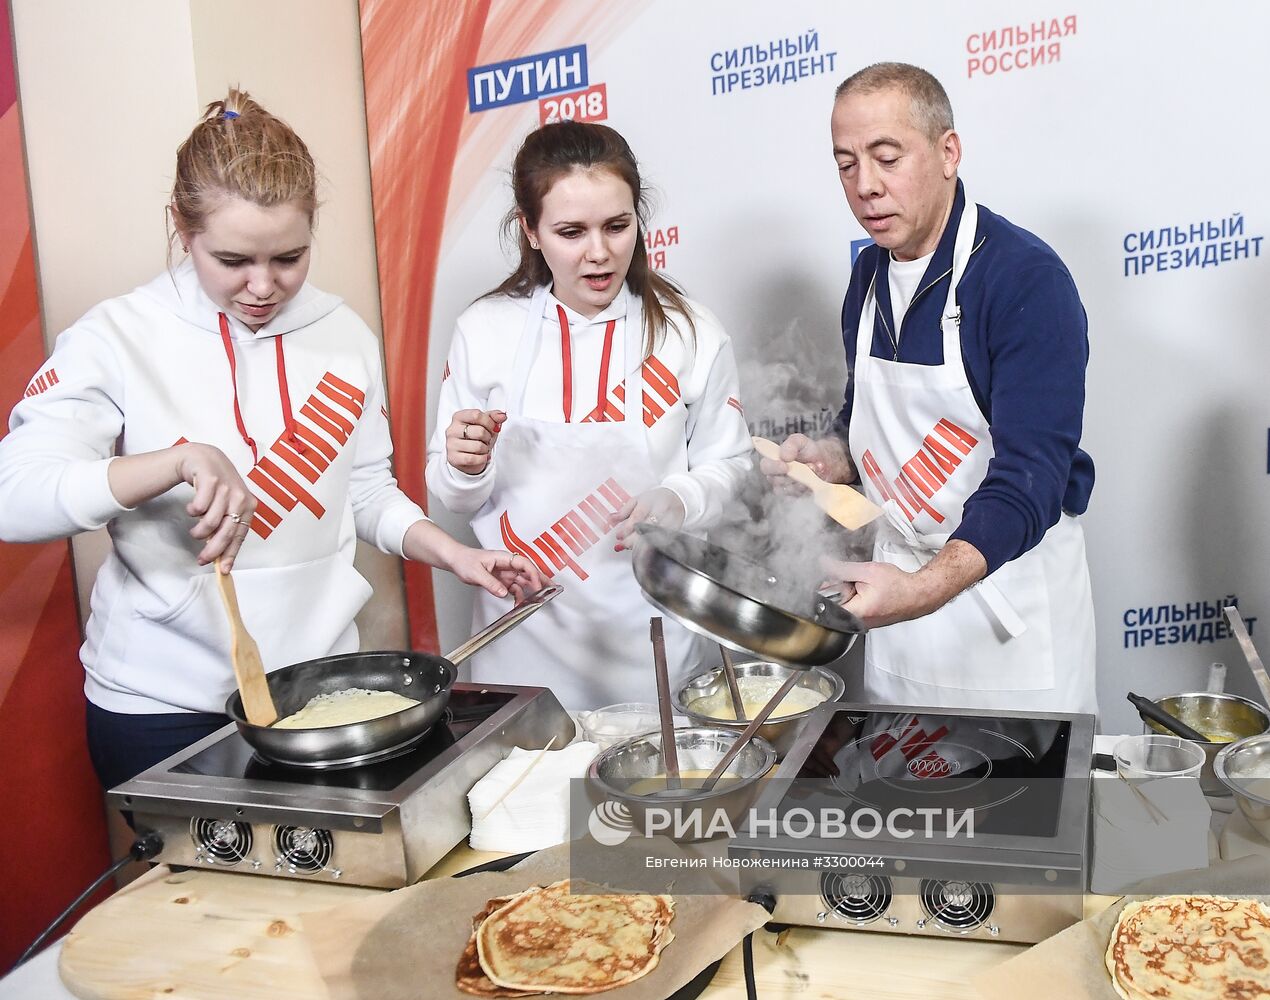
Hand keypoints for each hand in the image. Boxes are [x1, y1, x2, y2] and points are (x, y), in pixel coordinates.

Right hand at [175, 443, 256, 570]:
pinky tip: (192, 509)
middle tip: (202, 559)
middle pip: (226, 532)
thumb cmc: (216, 486)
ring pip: (211, 521)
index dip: (230, 554)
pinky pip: (199, 507)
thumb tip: (220, 555)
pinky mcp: (211, 480)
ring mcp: (226, 488)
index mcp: (248, 506)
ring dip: (199, 531)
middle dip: (213, 550)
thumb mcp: (226, 505)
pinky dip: (193, 511)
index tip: (222, 570)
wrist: (203, 458)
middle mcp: (241, 497)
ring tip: (194, 531)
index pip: (240, 535)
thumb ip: (225, 525)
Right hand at [446, 408, 504, 474]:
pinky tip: (482, 456)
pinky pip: (473, 459)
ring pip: (478, 446)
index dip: (489, 422)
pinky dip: (482, 459)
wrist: (468, 456)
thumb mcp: (486, 425)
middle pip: (479, 431)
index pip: (477, 415)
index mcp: (459, 417)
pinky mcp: (453, 458)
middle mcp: (452, 430)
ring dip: (485, 449)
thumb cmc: (476, 438)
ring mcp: (451, 444)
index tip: (492, 428)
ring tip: (482, 448)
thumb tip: (502, 415)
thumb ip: (494, 417)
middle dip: (488, 437)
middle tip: (486, 440)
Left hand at [446, 546, 543, 600]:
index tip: (537, 586)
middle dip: (541, 580)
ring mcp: (505, 573)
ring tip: (536, 602)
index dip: (533, 574)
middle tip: (553, 590)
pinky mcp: (502, 581)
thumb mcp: (476, 573)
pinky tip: (520, 604)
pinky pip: (514, 589)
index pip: (524, 564)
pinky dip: (518, 596)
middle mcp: (507, 565)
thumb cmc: (465, 560)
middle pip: (528, 572)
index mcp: (503, 558)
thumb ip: (490, 583)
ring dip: (530, 592)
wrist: (456, 561)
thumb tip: (504, 592)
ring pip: (523, 582)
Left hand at [612, 487, 685, 550]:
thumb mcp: (637, 500)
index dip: (627, 527)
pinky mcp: (676, 530)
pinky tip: (645, 553)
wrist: (678, 498)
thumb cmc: (654, 500)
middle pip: (647, 528)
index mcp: (649, 502)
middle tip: (622, 546)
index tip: (618, 536)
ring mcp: (670, 521)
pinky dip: (654, 548)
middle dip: (633, 539)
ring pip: (656, 537)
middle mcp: (661, 511)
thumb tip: (610, 519)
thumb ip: (623, 511)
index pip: (638, 516)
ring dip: (643, 546)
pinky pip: (664, 542)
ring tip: (632, 552)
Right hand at [759, 433, 855, 494]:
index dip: (773, 467)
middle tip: (805, 469)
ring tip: (814, 471)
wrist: (824, 461)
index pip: (765, 466)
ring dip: (803, 481)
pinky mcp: (795, 497)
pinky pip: (797, 497)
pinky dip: (807, 489)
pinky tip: (814, 481)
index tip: (786, 465)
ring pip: (789, 489)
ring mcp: (785, 488)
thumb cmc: (808, 450)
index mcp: (773, 461)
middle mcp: (776, 476)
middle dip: (791, 476)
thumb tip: (783, 455)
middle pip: (776, 481)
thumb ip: (791, 444)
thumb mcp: (800, 441)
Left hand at [820, 540, 986, 628]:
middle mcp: (856, 623)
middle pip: (831, 605)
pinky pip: (850, 607)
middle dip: (835, 589)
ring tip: (859, 585)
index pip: (824, 606)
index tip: (829, 580)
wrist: (917, 595)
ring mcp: (860, 623)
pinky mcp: (864, 620)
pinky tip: (863, 590)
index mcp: (855, 613)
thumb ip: (841, 569)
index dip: (823, 590)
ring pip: (840, 605)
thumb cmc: (898, 586)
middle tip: (850, 581)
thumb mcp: (867, 572)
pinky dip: (853, 596)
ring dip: (844, 592)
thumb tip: (822, 563)